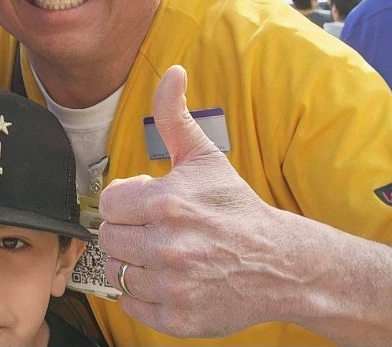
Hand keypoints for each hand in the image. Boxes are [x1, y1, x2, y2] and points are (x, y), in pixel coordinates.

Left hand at [99, 66, 294, 339]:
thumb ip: (173, 114)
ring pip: (119, 273)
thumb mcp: (203, 157)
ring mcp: (173, 286)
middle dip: (129, 232)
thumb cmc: (236, 208)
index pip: (109, 204)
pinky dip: (145, 296)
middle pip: (110, 239)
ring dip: (137, 264)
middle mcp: (168, 246)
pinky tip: (171, 280)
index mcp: (168, 203)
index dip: (127, 202)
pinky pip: (132, 306)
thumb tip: (172, 72)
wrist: (281, 264)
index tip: (148, 204)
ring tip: (166, 255)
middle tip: (157, 230)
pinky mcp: (177, 319)